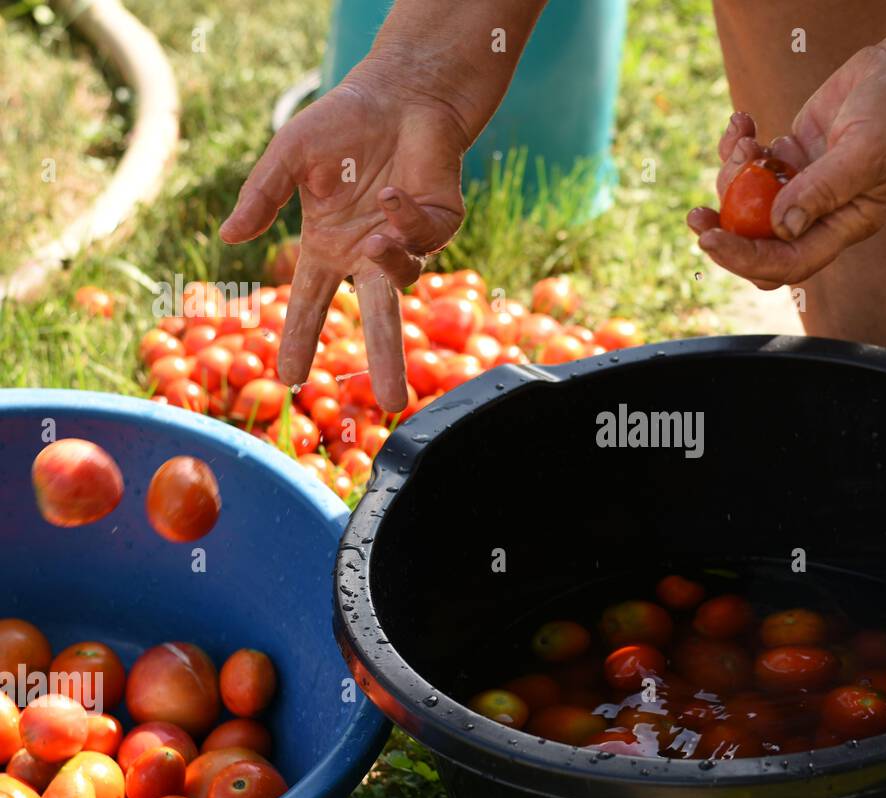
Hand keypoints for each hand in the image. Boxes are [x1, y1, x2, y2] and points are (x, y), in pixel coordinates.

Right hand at [219, 66, 469, 410]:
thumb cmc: (341, 124)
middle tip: (391, 401)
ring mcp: (406, 242)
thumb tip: (230, 238)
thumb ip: (261, 198)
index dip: (300, 339)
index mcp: (329, 248)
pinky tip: (390, 192)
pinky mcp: (440, 225)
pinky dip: (403, 219)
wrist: (398, 95)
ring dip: (388, 263)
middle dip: (386, 360)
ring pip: (404, 279)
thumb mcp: (289, 158)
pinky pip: (423, 239)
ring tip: (375, 236)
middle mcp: (368, 254)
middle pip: (378, 318)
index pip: (310, 304)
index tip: (288, 378)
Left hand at [688, 43, 885, 289]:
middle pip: (761, 243)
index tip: (711, 241)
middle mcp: (821, 213)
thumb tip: (782, 226)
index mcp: (844, 225)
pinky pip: (752, 164)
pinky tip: (742, 121)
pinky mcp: (793, 155)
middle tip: (695, 216)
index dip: (747, 259)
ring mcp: (804, 184)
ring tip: (744, 138)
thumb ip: (823, 190)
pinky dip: (739, 145)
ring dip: (733, 174)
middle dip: (725, 232)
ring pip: (749, 201)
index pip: (789, 262)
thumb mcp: (865, 151)